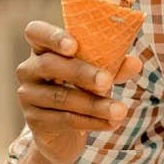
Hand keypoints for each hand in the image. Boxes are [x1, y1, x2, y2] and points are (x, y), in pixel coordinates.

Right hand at [14, 21, 141, 163]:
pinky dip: (92, 121)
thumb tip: (135, 63)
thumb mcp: (98, 72)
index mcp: (44, 48)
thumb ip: (114, 65)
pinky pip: (65, 119)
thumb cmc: (82, 88)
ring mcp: (28, 95)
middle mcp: (29, 69)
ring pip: (62, 97)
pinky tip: (111, 123)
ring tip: (120, 110)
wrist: (65, 131)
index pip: (36, 32)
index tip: (74, 45)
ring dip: (95, 104)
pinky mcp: (34, 121)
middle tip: (107, 82)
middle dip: (81, 73)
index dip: (53, 36)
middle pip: (50, 65)